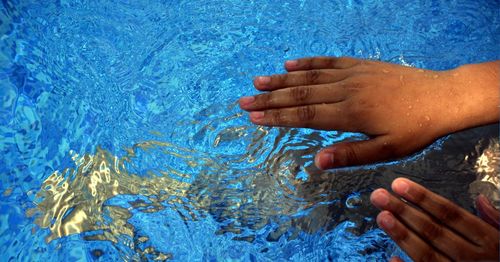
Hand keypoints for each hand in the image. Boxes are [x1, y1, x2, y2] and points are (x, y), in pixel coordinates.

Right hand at [239, 57, 498, 168]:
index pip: (305, 115)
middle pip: (300, 94)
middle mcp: (345, 91)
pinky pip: (328, 62)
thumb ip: (350, 155)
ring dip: (282, 80)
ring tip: (258, 82)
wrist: (442, 97)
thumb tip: (318, 161)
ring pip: (309, 77)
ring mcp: (352, 75)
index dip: (277, 116)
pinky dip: (307, 63)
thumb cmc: (415, 129)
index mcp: (350, 114)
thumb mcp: (387, 151)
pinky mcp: (360, 65)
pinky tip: (290, 64)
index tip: (253, 117)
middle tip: (244, 101)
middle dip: (270, 99)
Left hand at [370, 178, 498, 261]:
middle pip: (434, 231)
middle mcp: (474, 259)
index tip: (398, 185)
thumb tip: (480, 199)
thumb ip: (497, 221)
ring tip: (382, 217)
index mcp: (490, 242)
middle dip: (404, 211)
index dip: (423, 198)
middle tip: (379, 196)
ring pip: (427, 255)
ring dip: (402, 235)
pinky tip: (391, 258)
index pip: (451, 214)